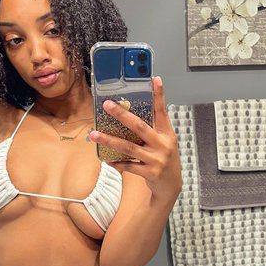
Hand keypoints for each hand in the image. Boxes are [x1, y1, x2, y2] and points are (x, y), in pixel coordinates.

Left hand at [88, 76, 181, 202]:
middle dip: (121, 115)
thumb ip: (152, 130)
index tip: (154, 79)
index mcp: (167, 134)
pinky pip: (128, 166)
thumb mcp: (164, 143)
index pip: (162, 111)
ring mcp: (156, 160)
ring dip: (109, 140)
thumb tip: (128, 116)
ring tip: (94, 134)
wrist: (171, 186)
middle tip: (107, 105)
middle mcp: (163, 145)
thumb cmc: (164, 160)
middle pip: (139, 126)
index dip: (159, 95)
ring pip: (129, 147)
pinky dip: (116, 163)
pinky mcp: (150, 173)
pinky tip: (106, 160)